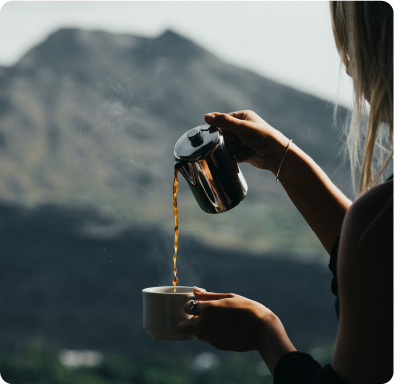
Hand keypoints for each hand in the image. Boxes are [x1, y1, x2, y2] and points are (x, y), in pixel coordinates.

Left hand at [178, 287, 295, 373]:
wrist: (262, 329)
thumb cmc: (246, 308)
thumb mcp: (228, 297)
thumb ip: (209, 295)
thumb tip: (194, 289)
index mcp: (207, 308)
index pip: (187, 307)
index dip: (190, 305)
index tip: (196, 305)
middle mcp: (205, 323)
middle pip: (182, 326)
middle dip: (186, 322)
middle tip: (196, 317)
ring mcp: (210, 336)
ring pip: (195, 333)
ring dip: (200, 328)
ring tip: (215, 321)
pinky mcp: (217, 345)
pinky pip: (208, 339)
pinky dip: (211, 334)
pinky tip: (224, 328)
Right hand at [204, 111, 288, 172]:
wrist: (276, 154)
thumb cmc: (262, 136)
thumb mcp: (242, 127)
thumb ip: (223, 122)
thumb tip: (205, 117)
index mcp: (243, 117)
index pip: (224, 120)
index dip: (218, 126)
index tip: (214, 132)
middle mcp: (243, 128)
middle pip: (224, 134)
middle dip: (228, 140)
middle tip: (236, 140)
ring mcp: (243, 141)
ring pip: (228, 146)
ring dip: (234, 148)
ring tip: (245, 147)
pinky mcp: (243, 153)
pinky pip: (233, 155)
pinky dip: (238, 156)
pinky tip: (246, 154)